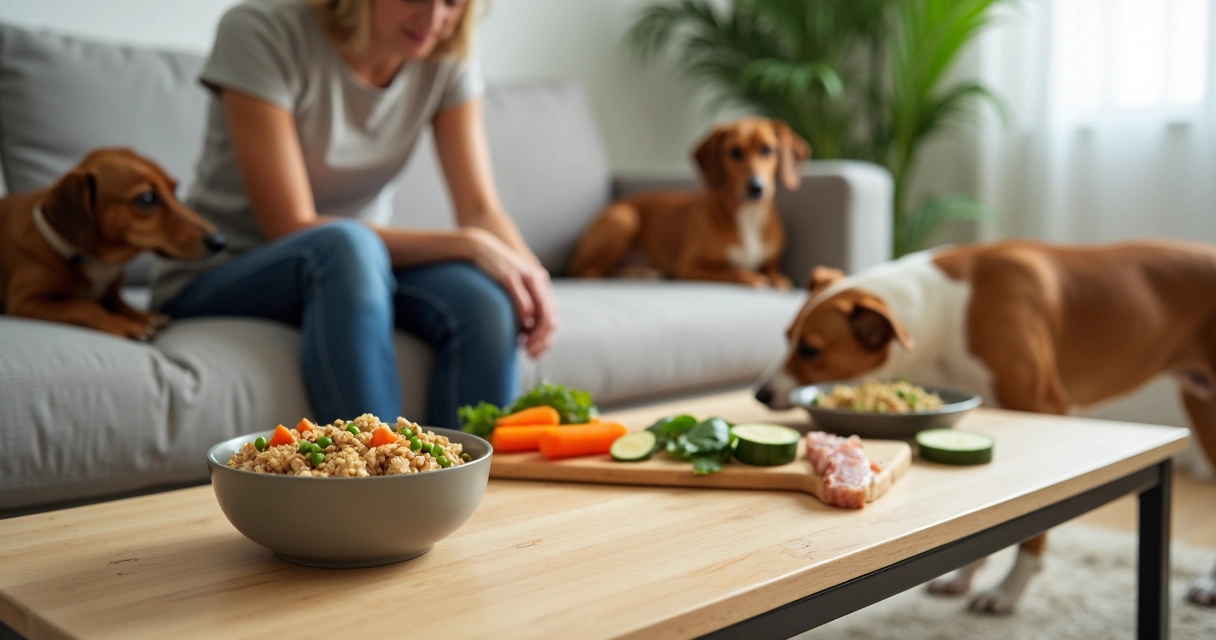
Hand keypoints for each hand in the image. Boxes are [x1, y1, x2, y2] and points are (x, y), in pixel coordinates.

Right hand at [464, 228, 558, 357]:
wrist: (479, 247)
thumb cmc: (494, 273)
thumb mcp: (513, 289)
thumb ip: (522, 308)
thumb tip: (525, 335)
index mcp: (541, 286)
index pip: (552, 319)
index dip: (546, 340)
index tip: (534, 354)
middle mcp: (538, 282)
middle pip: (551, 318)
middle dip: (543, 341)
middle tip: (531, 354)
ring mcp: (526, 279)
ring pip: (543, 313)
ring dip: (536, 334)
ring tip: (525, 346)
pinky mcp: (511, 277)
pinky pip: (525, 302)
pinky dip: (525, 318)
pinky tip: (520, 328)